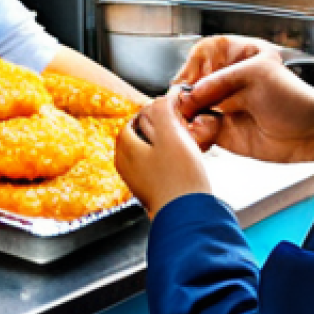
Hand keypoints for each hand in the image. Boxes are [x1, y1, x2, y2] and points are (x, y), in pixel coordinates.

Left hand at [116, 91, 211, 218]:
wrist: (189, 216)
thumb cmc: (179, 178)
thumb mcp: (171, 134)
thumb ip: (163, 110)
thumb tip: (162, 97)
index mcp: (125, 148)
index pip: (135, 119)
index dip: (155, 112)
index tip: (171, 112)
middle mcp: (126, 165)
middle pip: (142, 136)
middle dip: (161, 129)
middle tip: (179, 128)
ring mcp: (138, 181)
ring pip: (151, 152)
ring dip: (167, 145)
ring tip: (184, 146)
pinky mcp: (153, 192)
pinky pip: (158, 168)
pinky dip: (170, 161)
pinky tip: (185, 165)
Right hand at [174, 35, 313, 163]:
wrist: (313, 134)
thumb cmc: (295, 98)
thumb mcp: (258, 75)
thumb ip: (220, 81)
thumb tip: (188, 95)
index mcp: (236, 57)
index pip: (201, 54)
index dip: (193, 66)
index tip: (189, 81)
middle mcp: (226, 80)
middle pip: (190, 83)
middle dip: (185, 96)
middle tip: (186, 107)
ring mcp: (222, 106)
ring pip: (190, 109)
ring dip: (188, 118)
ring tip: (197, 123)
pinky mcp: (222, 131)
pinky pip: (198, 131)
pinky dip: (195, 135)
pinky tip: (204, 136)